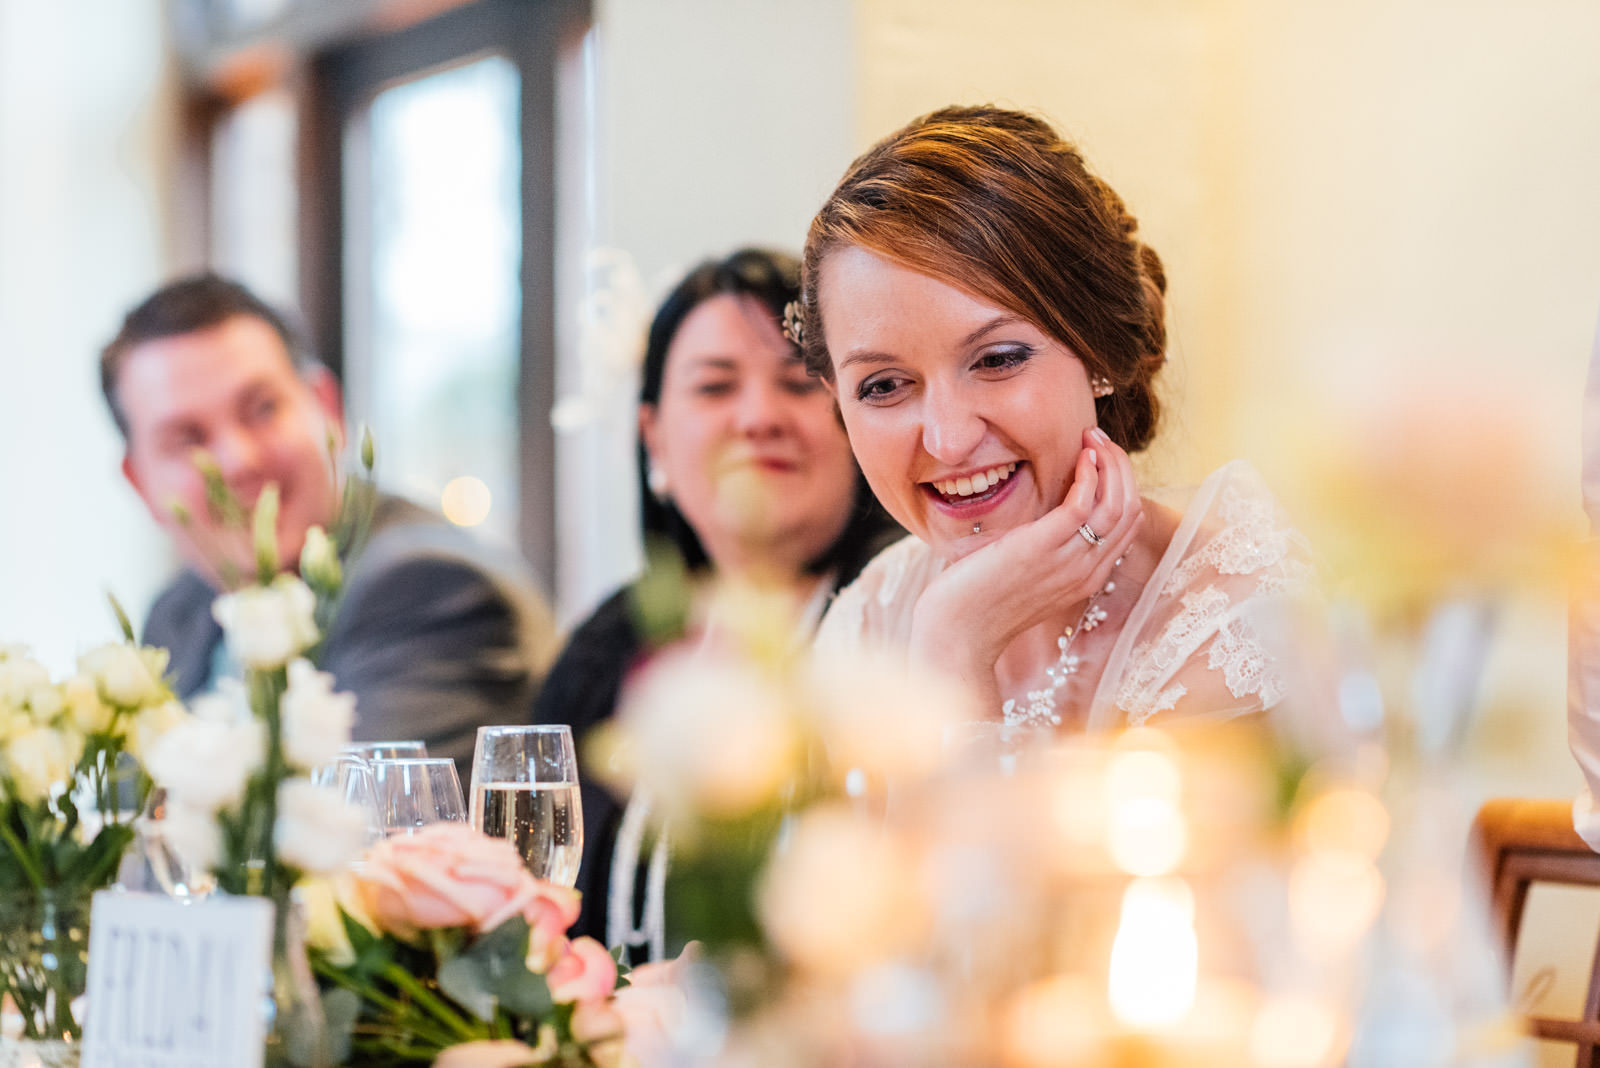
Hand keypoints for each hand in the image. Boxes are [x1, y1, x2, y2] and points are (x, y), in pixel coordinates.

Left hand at [907, 427, 1143, 707]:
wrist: (957, 634)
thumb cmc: (980, 600)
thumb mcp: (1024, 571)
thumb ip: (1043, 546)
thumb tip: (1041, 513)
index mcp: (1086, 576)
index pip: (1128, 522)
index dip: (1122, 482)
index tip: (1101, 454)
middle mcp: (1086, 570)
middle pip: (1130, 509)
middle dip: (1120, 465)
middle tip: (1098, 437)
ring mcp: (1068, 562)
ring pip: (1116, 504)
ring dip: (1109, 462)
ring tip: (1090, 437)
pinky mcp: (1042, 548)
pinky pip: (1083, 505)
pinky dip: (1088, 475)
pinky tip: (1079, 457)